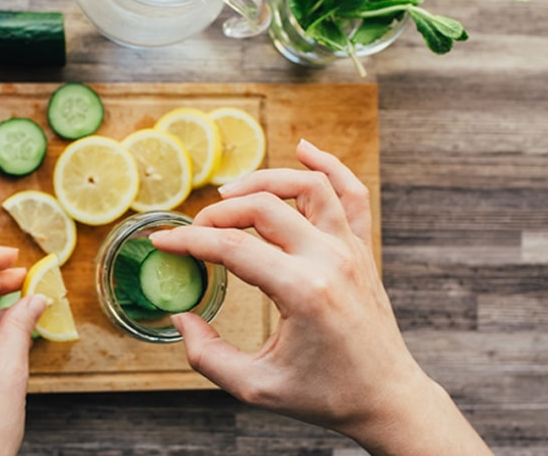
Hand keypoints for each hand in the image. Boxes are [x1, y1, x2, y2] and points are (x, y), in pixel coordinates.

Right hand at [150, 140, 490, 454]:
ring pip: (308, 185)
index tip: (161, 242)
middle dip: (218, 212)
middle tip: (195, 230)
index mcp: (302, 292)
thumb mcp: (255, 387)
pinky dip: (328, 165)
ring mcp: (350, 250)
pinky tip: (304, 150)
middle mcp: (329, 260)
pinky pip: (350, 192)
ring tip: (232, 192)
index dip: (187, 241)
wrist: (386, 398)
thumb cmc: (325, 395)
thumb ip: (207, 355)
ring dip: (266, 179)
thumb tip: (181, 318)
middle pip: (263, 207)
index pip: (230, 247)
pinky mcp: (362, 250)